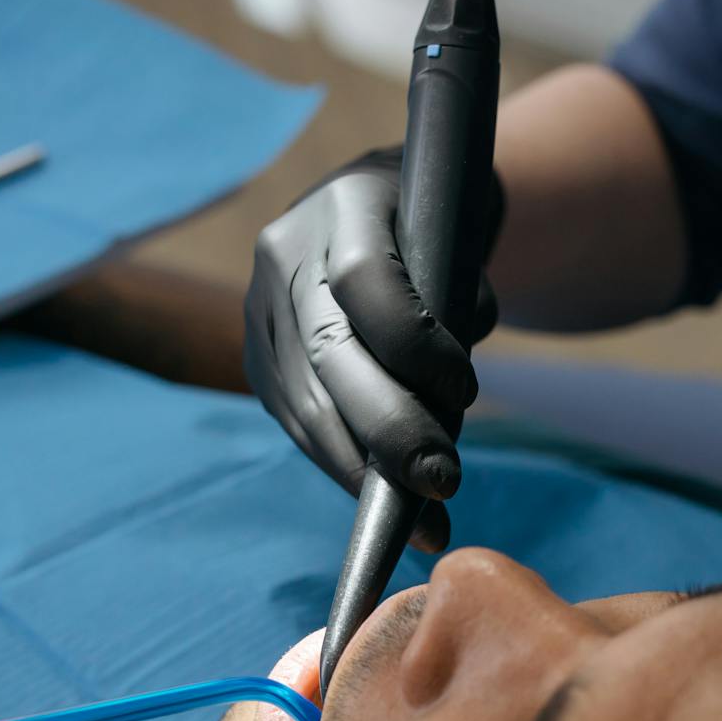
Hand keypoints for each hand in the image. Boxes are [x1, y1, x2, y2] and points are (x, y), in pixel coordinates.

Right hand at [243, 146, 501, 551]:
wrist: (383, 202)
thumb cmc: (442, 222)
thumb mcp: (466, 238)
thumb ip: (462, 303)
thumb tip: (446, 406)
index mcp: (346, 204)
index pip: (367, 283)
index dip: (414, 346)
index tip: (465, 391)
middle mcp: (287, 251)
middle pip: (328, 354)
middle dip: (389, 430)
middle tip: (443, 482)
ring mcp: (260, 305)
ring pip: (305, 402)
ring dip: (365, 469)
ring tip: (424, 518)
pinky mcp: (255, 354)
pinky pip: (296, 421)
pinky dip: (344, 465)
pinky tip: (386, 503)